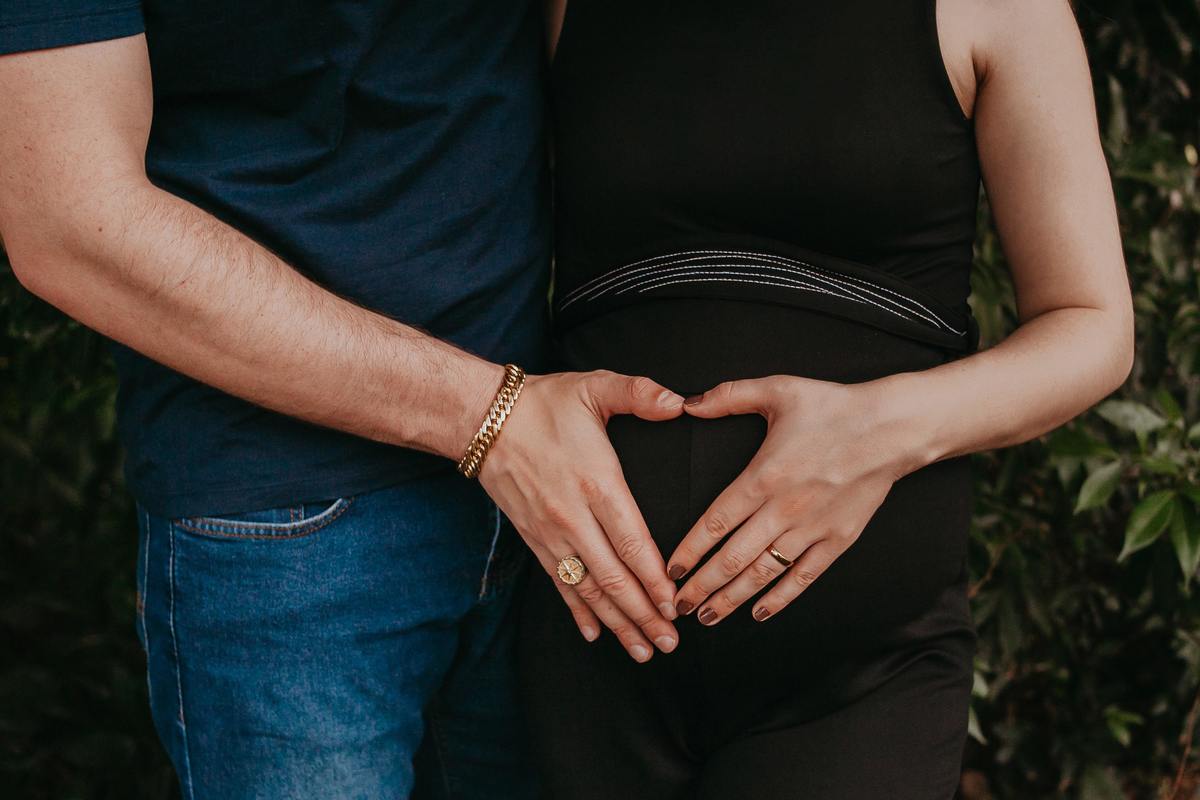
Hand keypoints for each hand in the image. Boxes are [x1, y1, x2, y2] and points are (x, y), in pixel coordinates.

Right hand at [479, 370, 684, 661]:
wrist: (482, 419)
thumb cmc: (544, 403)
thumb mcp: (594, 387)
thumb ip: (639, 393)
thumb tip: (680, 402)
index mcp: (597, 484)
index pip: (632, 543)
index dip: (655, 580)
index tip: (675, 605)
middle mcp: (574, 518)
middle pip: (614, 578)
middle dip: (644, 615)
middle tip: (670, 643)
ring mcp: (551, 534)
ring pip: (588, 590)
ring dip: (617, 623)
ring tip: (643, 649)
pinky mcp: (534, 539)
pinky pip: (560, 584)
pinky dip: (578, 612)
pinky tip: (595, 634)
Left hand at [667, 376, 922, 624]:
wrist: (893, 427)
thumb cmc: (834, 406)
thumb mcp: (777, 389)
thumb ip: (729, 395)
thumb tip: (688, 403)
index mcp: (763, 476)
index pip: (715, 523)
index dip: (689, 550)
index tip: (668, 570)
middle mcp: (784, 509)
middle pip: (732, 558)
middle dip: (701, 586)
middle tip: (677, 606)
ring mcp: (812, 529)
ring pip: (763, 574)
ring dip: (732, 599)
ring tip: (707, 616)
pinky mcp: (838, 540)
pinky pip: (803, 577)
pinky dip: (779, 598)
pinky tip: (759, 612)